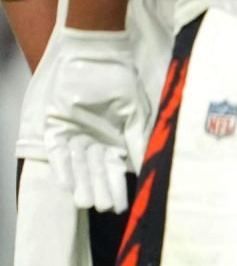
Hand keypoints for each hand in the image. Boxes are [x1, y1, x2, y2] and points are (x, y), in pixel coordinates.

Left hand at [41, 28, 147, 212]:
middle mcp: (94, 142)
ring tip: (84, 202)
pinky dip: (62, 166)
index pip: (116, 169)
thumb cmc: (119, 81)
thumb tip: (151, 164)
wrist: (93, 57)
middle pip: (96, 171)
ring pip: (78, 166)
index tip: (123, 206)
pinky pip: (58, 152)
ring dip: (81, 183)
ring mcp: (74, 136)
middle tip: (104, 208)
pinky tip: (65, 183)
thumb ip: (140, 139)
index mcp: (115, 139)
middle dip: (100, 189)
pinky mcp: (55, 129)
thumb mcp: (135, 111)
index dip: (119, 187)